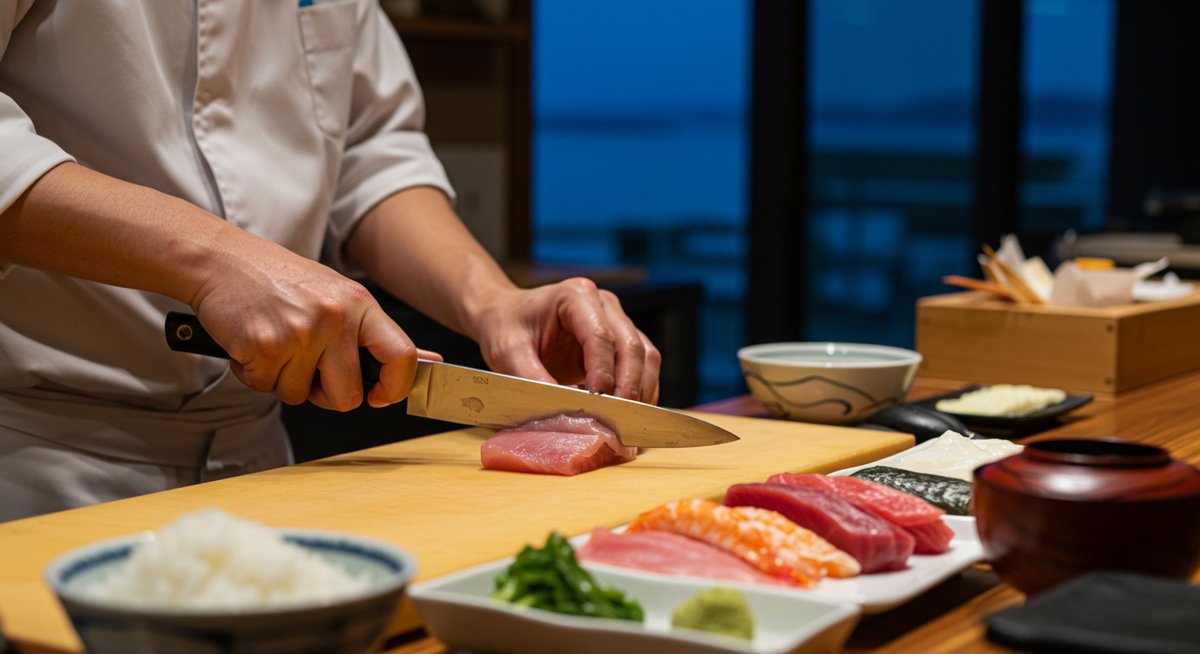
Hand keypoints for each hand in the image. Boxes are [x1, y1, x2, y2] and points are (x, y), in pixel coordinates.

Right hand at [188, 235, 431, 410]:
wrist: (222, 260)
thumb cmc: (280, 281)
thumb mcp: (338, 296)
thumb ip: (377, 334)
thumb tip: (431, 362)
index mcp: (359, 304)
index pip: (402, 356)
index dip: (395, 388)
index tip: (380, 396)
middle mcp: (334, 317)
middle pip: (348, 396)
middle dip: (326, 395)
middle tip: (306, 368)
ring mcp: (298, 332)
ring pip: (299, 396)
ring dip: (283, 380)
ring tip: (274, 343)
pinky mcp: (262, 345)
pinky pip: (265, 387)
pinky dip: (254, 374)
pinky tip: (252, 343)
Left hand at [471, 278, 661, 403]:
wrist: (506, 318)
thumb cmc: (506, 328)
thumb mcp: (507, 353)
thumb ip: (531, 378)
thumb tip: (561, 409)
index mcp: (574, 296)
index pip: (599, 336)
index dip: (602, 372)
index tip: (595, 403)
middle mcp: (603, 303)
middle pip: (631, 345)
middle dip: (628, 386)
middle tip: (617, 419)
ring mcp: (616, 319)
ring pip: (645, 355)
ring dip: (642, 390)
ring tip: (628, 421)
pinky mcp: (621, 339)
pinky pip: (643, 364)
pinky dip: (641, 389)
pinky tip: (628, 413)